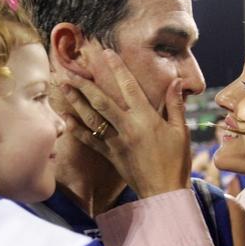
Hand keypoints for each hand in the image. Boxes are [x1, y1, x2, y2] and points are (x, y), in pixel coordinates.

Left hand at [62, 49, 190, 197]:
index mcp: (146, 118)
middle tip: (70, 70)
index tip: (106, 53)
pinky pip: (90, 140)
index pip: (129, 87)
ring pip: (92, 118)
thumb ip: (175, 104)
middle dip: (85, 84)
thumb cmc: (176, 161)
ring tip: (63, 87)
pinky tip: (66, 118)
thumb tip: (177, 81)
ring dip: (76, 101)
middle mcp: (127, 127)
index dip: (117, 68)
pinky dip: (77, 129)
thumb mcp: (180, 131)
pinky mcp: (110, 155)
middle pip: (102, 101)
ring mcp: (116, 142)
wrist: (164, 191)